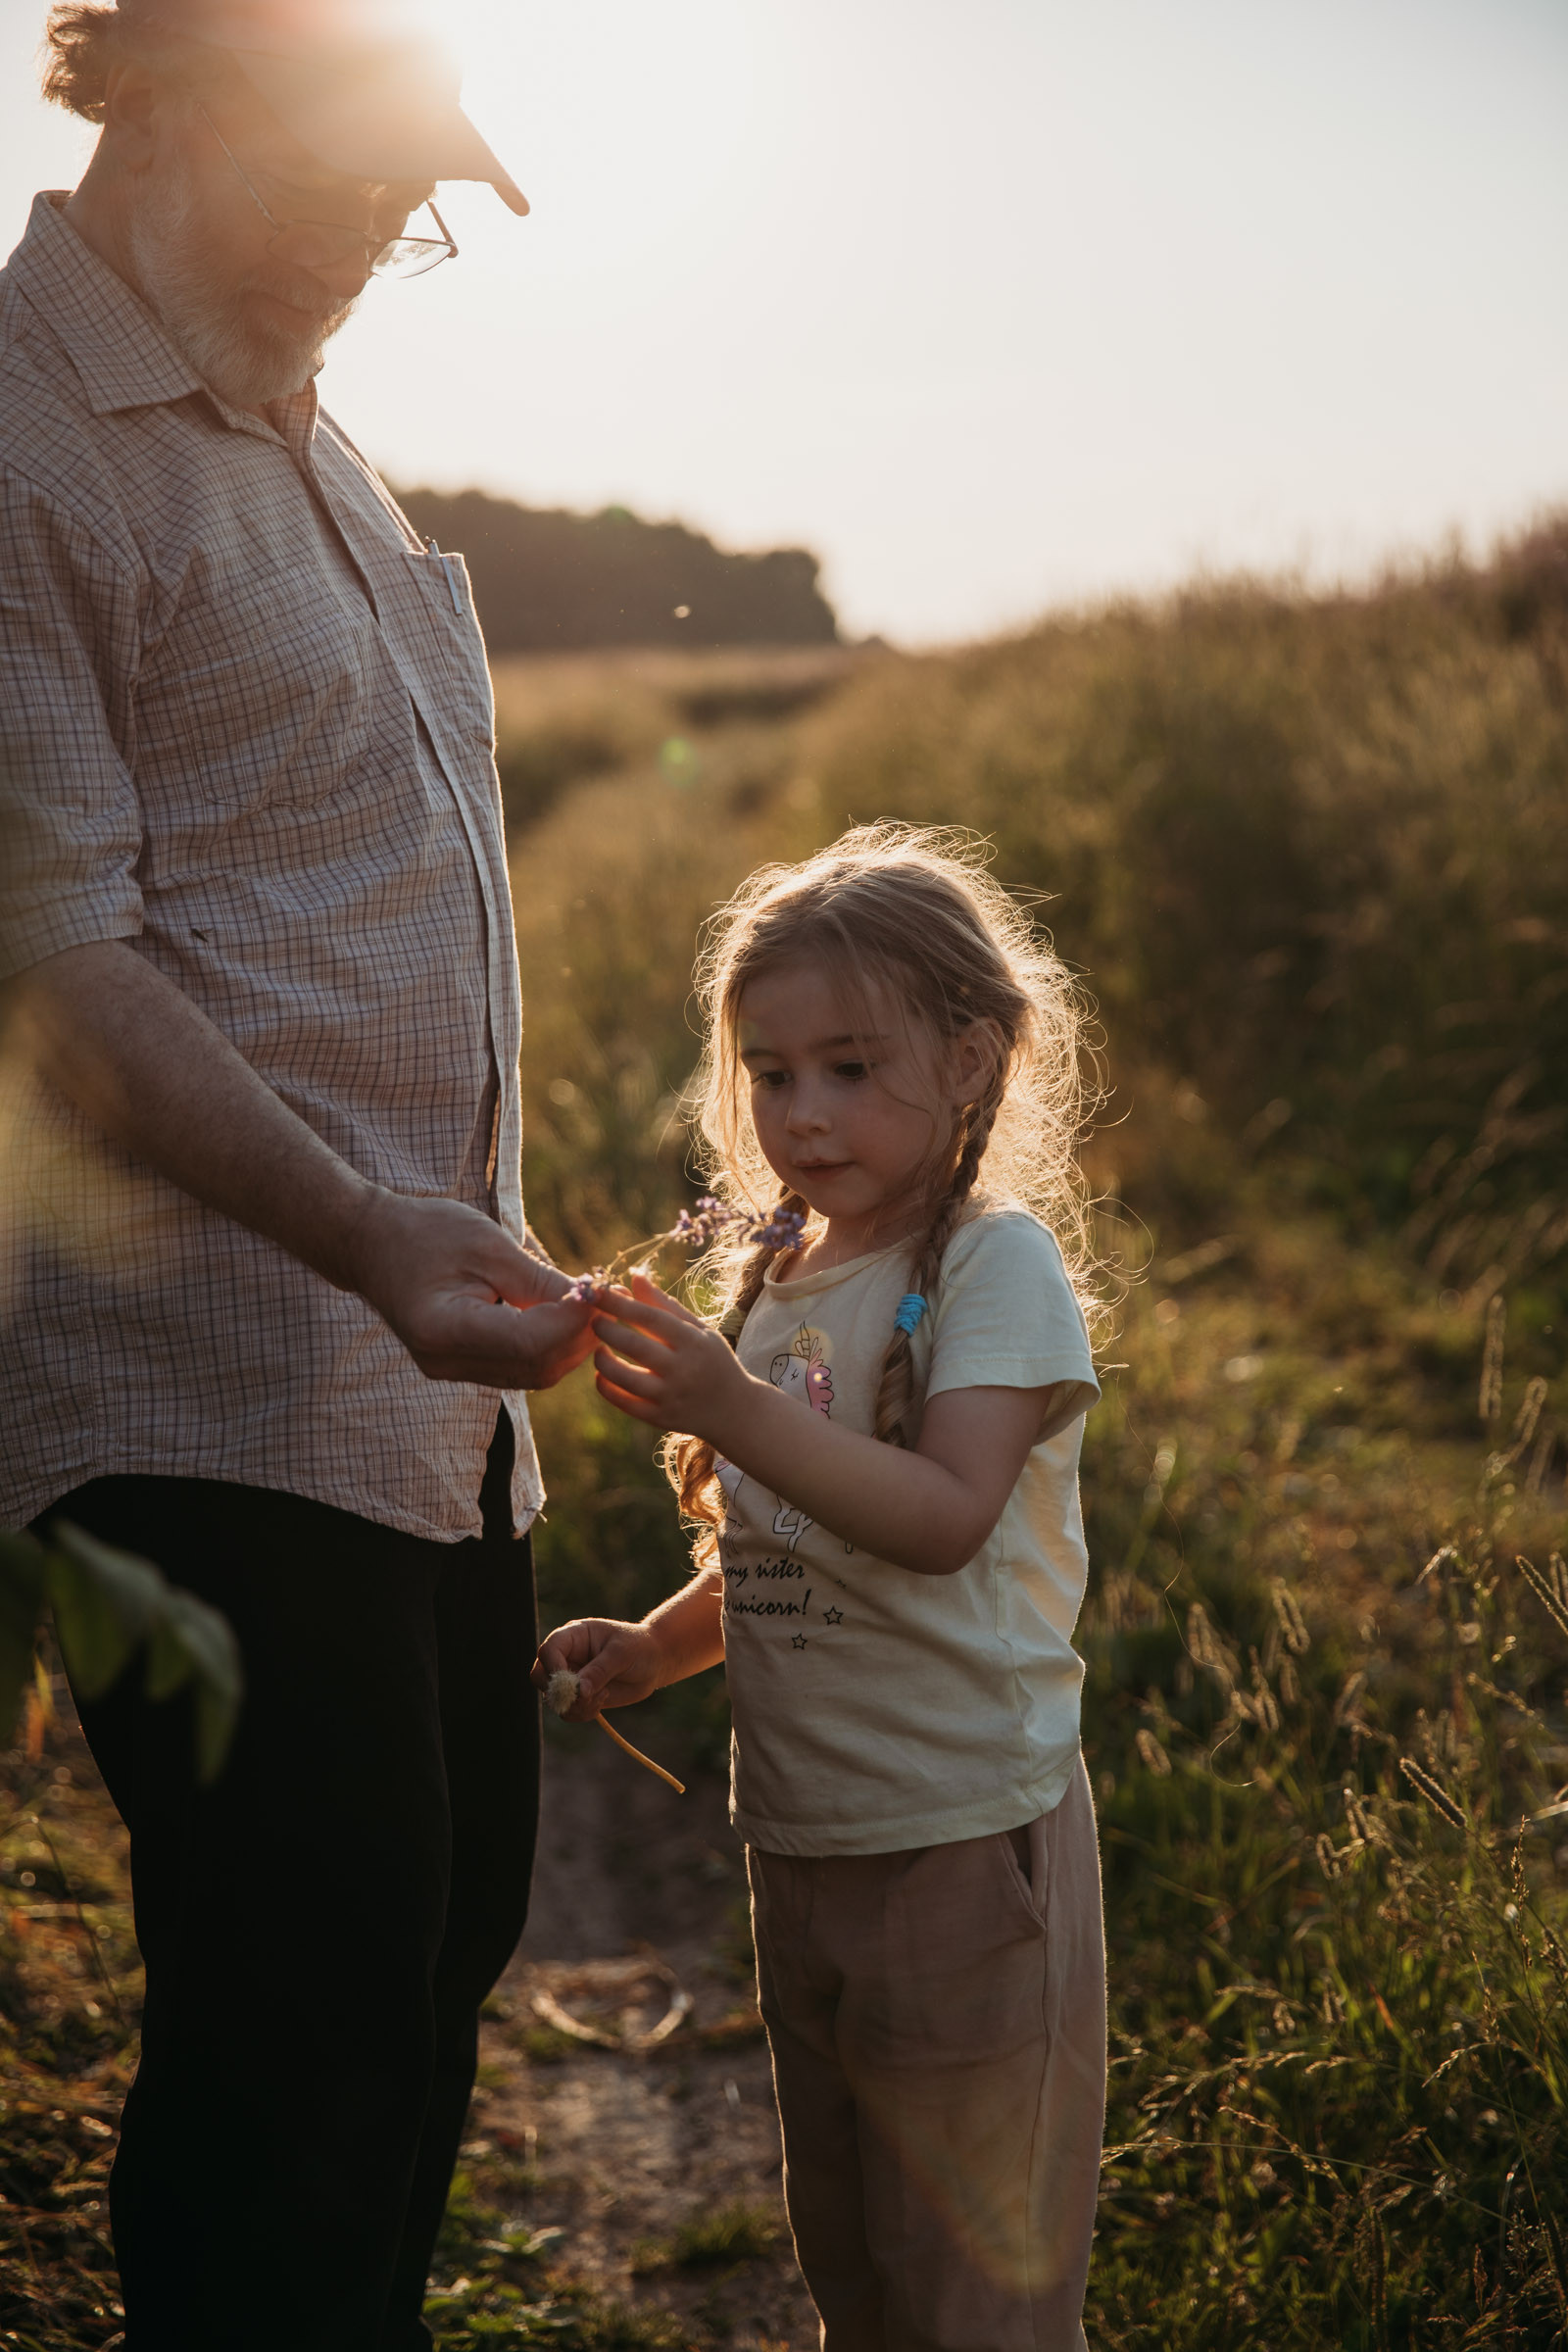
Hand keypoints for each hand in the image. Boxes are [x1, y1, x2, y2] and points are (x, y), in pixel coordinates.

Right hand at [345, 1190, 596, 1388]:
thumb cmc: (425, 1232)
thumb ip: (539, 1281)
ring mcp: (449, 1369)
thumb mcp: (488, 1246)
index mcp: (443, 1328)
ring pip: (531, 1374)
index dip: (573, 1322)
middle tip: (605, 1300)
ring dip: (567, 1345)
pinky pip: (516, 1367)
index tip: (599, 1292)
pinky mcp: (458, 1366)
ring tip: (588, 1306)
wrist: (370, 1243)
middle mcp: (443, 1361)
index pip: (529, 1342)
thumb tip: (592, 1303)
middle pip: (536, 1366)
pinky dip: (546, 1346)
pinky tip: (561, 1316)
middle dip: (578, 1337)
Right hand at [533, 1616, 668, 1716]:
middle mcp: (567, 1656)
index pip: (549, 1650)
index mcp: (573, 1636)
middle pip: (539, 1675)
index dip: (553, 1668)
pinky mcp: (579, 1696)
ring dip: (575, 1706)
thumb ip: (600, 1670)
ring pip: (553, 1698)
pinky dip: (581, 1713)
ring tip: (602, 1697)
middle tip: (584, 1697)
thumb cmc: (639, 1647)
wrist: (654, 1661)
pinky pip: (567, 1711)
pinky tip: (602, 1701)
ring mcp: (571, 1677)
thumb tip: (580, 1691)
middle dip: (559, 1692)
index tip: (571, 1684)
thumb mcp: (622, 1654)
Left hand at [591, 1272, 751, 1438]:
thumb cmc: (712, 1360)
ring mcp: (670, 1396)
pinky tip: (603, 1374)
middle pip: (633, 1345)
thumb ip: (665, 1304)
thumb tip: (634, 1277)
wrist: (734, 1410)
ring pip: (623, 1377)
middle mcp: (682, 1369)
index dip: (619, 1303)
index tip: (598, 1293)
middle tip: (595, 1321)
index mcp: (693, 1341)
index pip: (649, 1316)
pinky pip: (623, 1402)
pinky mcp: (660, 1418)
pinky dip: (606, 1386)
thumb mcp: (699, 1329)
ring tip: (599, 1349)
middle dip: (606, 1329)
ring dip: (602, 1360)